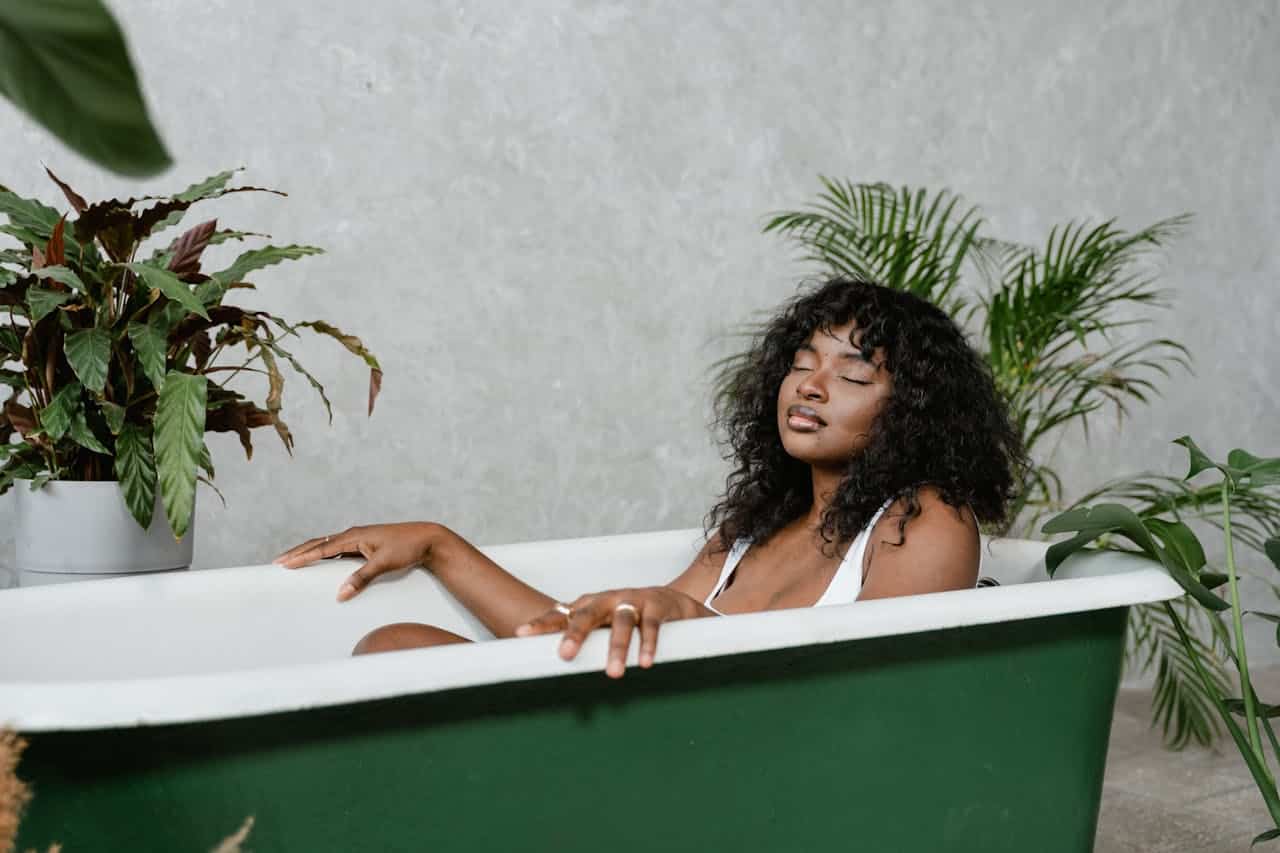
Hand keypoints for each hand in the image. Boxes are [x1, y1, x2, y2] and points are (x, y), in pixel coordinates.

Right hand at [273, 522, 441, 601]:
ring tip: (293, 563)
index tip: (283, 563)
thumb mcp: (384, 564)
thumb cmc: (408, 547)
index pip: (321, 547)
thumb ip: (361, 578)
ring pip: (328, 547)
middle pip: (320, 544)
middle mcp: (354, 535)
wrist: (428, 539)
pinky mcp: (366, 546)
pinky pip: (339, 552)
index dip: (301, 556)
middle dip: (299, 553)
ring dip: (311, 554)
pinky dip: (326, 557)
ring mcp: (359, 540)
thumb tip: (341, 593)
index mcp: (354, 536)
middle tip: (279, 562)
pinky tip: (321, 565)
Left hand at [514, 587, 713, 678]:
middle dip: (576, 634)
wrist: (673, 603)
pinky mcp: (657, 606)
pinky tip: (645, 662)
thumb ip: (583, 642)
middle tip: (566, 655)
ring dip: (618, 648)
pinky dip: (648, 644)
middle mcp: (608, 600)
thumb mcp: (603, 625)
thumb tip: (551, 675)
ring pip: (622, 622)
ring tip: (614, 674)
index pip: (562, 613)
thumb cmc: (630, 617)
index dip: (542, 624)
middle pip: (588, 615)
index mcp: (590, 605)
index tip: (521, 634)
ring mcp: (633, 600)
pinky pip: (651, 626)